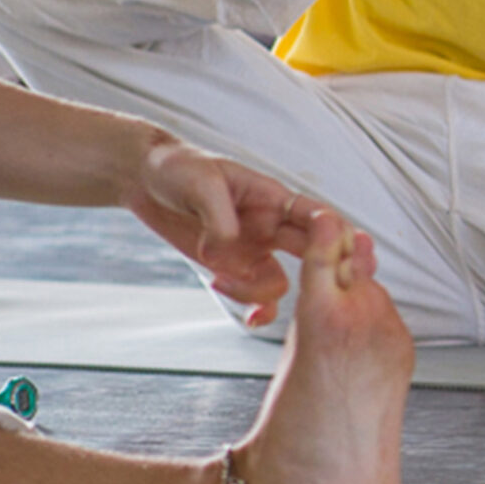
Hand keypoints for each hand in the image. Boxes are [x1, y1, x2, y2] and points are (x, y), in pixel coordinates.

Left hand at [119, 136, 325, 327]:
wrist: (146, 179)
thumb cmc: (179, 167)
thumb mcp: (201, 183)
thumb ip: (221, 217)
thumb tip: (228, 251)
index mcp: (273, 198)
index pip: (318, 217)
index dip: (336, 237)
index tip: (337, 257)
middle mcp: (271, 226)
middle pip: (313, 253)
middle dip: (322, 273)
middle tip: (317, 292)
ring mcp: (253, 249)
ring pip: (280, 283)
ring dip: (260, 293)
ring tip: (222, 281)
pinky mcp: (232, 267)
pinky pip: (256, 295)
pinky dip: (258, 310)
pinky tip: (248, 317)